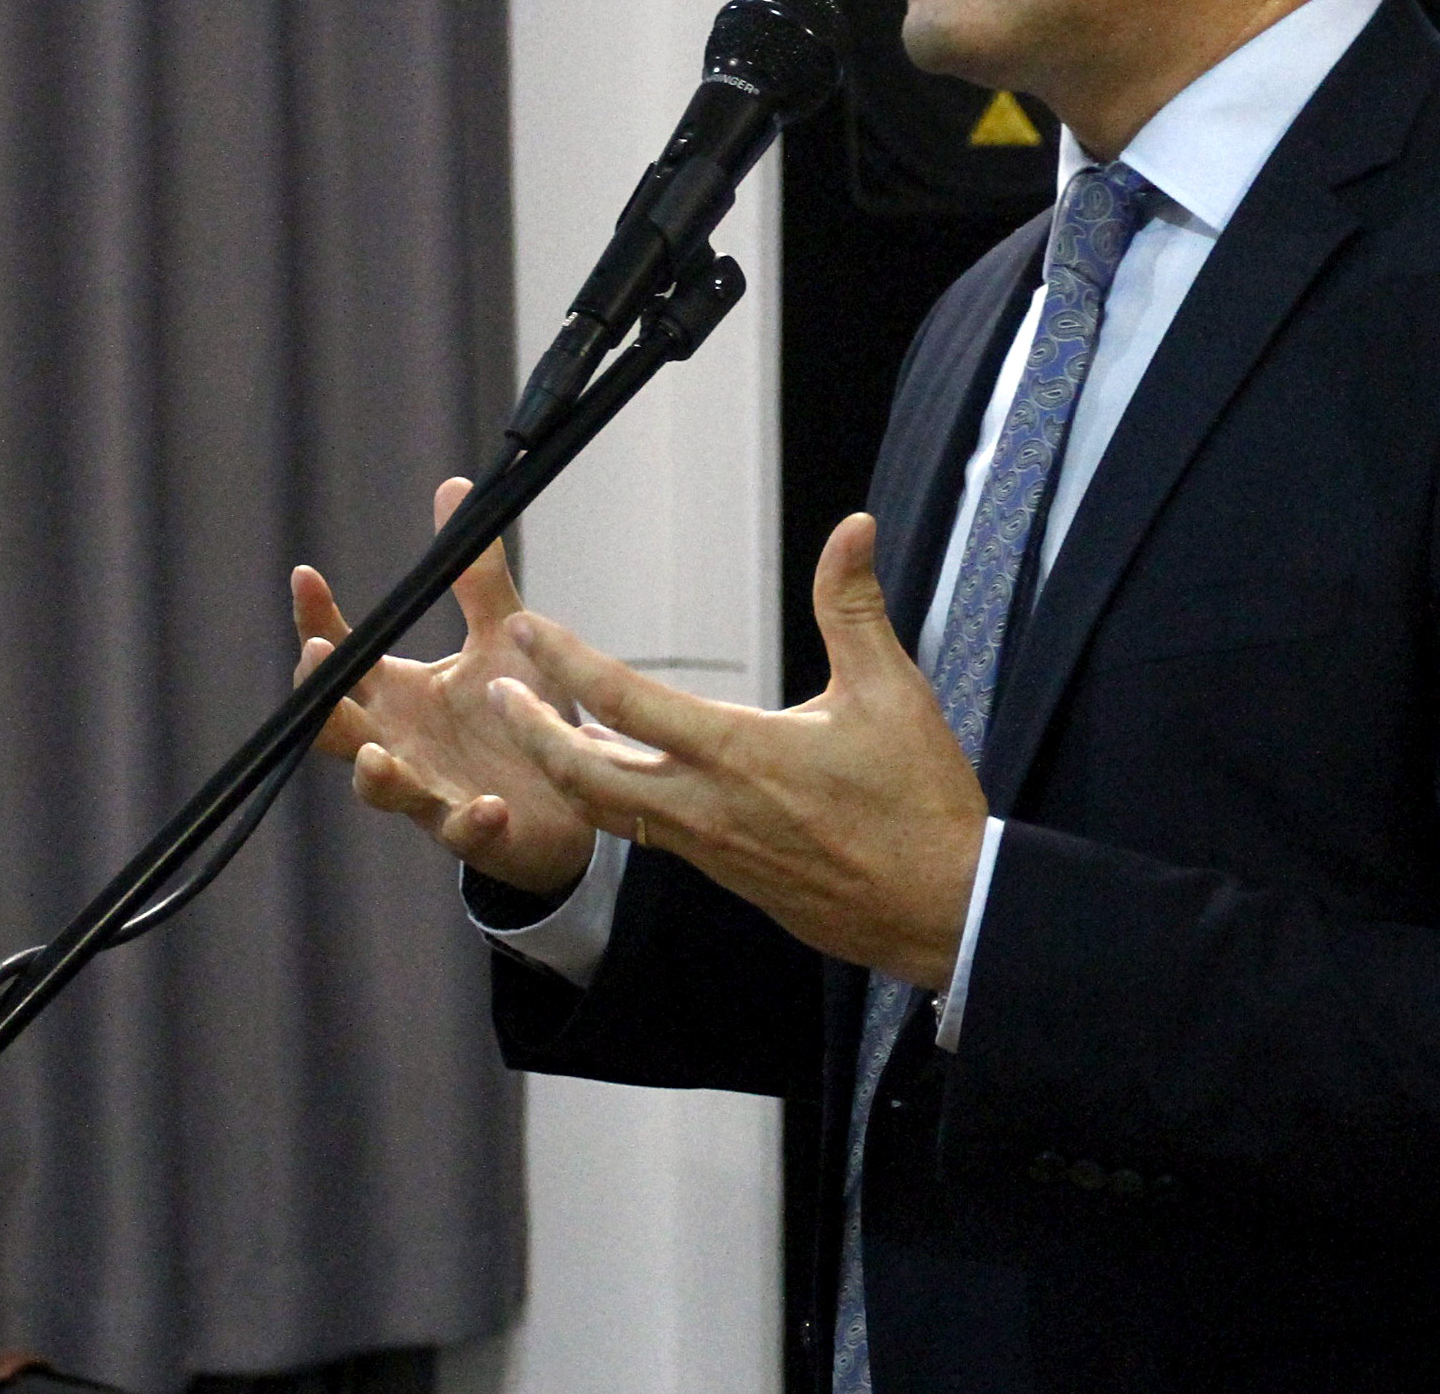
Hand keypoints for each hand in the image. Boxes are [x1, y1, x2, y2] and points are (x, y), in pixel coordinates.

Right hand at [299, 476, 599, 895]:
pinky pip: (464, 831)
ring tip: (374, 756)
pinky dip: (473, 821)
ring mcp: (431, 788)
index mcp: (399, 694)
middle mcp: (400, 741)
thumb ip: (477, 576)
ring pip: (381, 788)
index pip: (344, 656)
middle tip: (317, 658)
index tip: (306, 575)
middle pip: (336, 726)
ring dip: (374, 774)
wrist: (569, 799)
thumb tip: (456, 487)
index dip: (317, 620)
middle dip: (321, 700)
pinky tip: (490, 807)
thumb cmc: (519, 715)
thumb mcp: (504, 636)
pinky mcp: (474, 829)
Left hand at [493, 512, 986, 991]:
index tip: (527, 627)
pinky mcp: (729, 878)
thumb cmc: (920, 803)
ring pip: (610, 813)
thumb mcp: (891, 692)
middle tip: (496, 692)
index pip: (624, 701)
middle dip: (532, 732)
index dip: (566, 660)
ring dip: (568, 770)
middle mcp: (707, 808)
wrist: (942, 911)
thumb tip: (853, 527)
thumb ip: (853, 607)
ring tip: (543, 731)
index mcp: (738, 754)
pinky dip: (615, 803)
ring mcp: (712, 851)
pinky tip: (621, 781)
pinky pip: (651, 838)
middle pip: (584, 774)